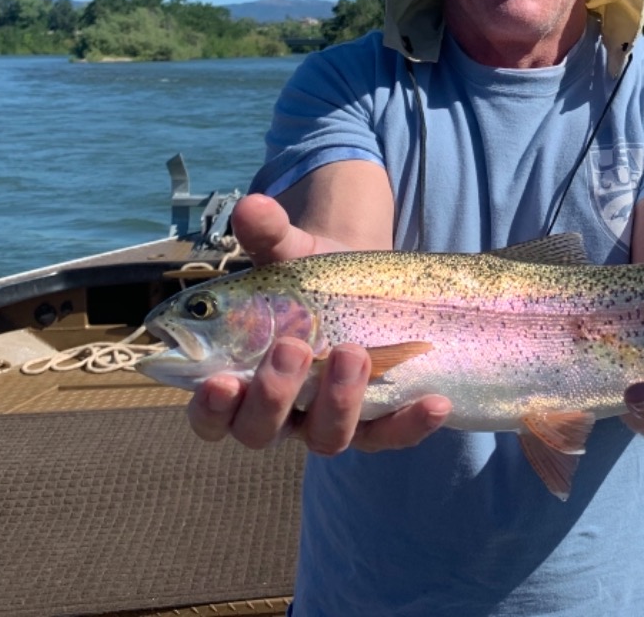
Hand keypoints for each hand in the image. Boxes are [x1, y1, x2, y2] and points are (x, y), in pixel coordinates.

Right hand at [185, 192, 451, 453]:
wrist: (360, 285)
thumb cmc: (307, 277)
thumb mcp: (289, 251)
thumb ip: (268, 234)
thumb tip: (253, 204)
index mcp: (238, 380)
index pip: (210, 416)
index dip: (210, 408)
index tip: (219, 381)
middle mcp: (278, 412)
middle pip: (261, 431)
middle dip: (274, 395)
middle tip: (292, 348)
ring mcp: (327, 421)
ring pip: (326, 438)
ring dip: (338, 401)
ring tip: (353, 353)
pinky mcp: (376, 422)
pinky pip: (391, 435)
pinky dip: (411, 425)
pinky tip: (434, 403)